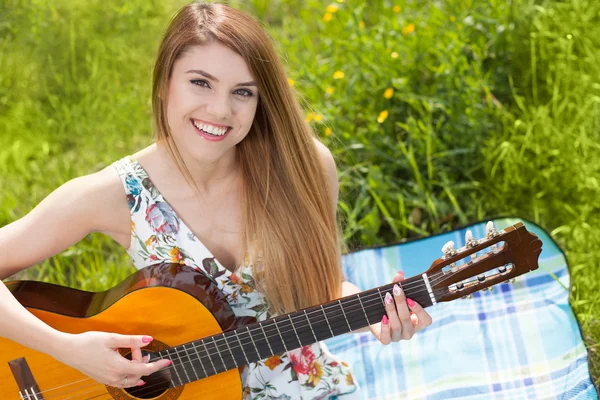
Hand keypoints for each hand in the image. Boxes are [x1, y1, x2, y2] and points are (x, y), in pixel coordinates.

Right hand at [51, 331, 171, 387]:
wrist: (68, 350)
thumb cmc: (88, 342)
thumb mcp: (113, 338)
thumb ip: (132, 340)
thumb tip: (149, 339)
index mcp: (118, 367)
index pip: (145, 369)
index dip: (158, 365)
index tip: (168, 361)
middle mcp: (114, 377)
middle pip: (138, 374)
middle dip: (143, 361)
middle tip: (136, 346)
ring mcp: (107, 380)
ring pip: (130, 380)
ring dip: (137, 370)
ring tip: (137, 356)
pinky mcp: (103, 379)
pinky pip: (122, 382)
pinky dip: (130, 376)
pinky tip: (132, 373)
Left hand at [369, 271, 432, 343]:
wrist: (372, 315)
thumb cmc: (390, 304)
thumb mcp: (394, 294)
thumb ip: (398, 285)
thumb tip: (399, 273)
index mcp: (417, 322)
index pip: (427, 320)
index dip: (420, 311)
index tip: (410, 298)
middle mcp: (409, 332)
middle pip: (407, 319)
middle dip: (401, 303)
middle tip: (395, 289)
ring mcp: (398, 337)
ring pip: (397, 326)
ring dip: (391, 310)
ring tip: (387, 298)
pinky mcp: (386, 340)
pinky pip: (387, 338)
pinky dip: (385, 327)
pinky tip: (383, 317)